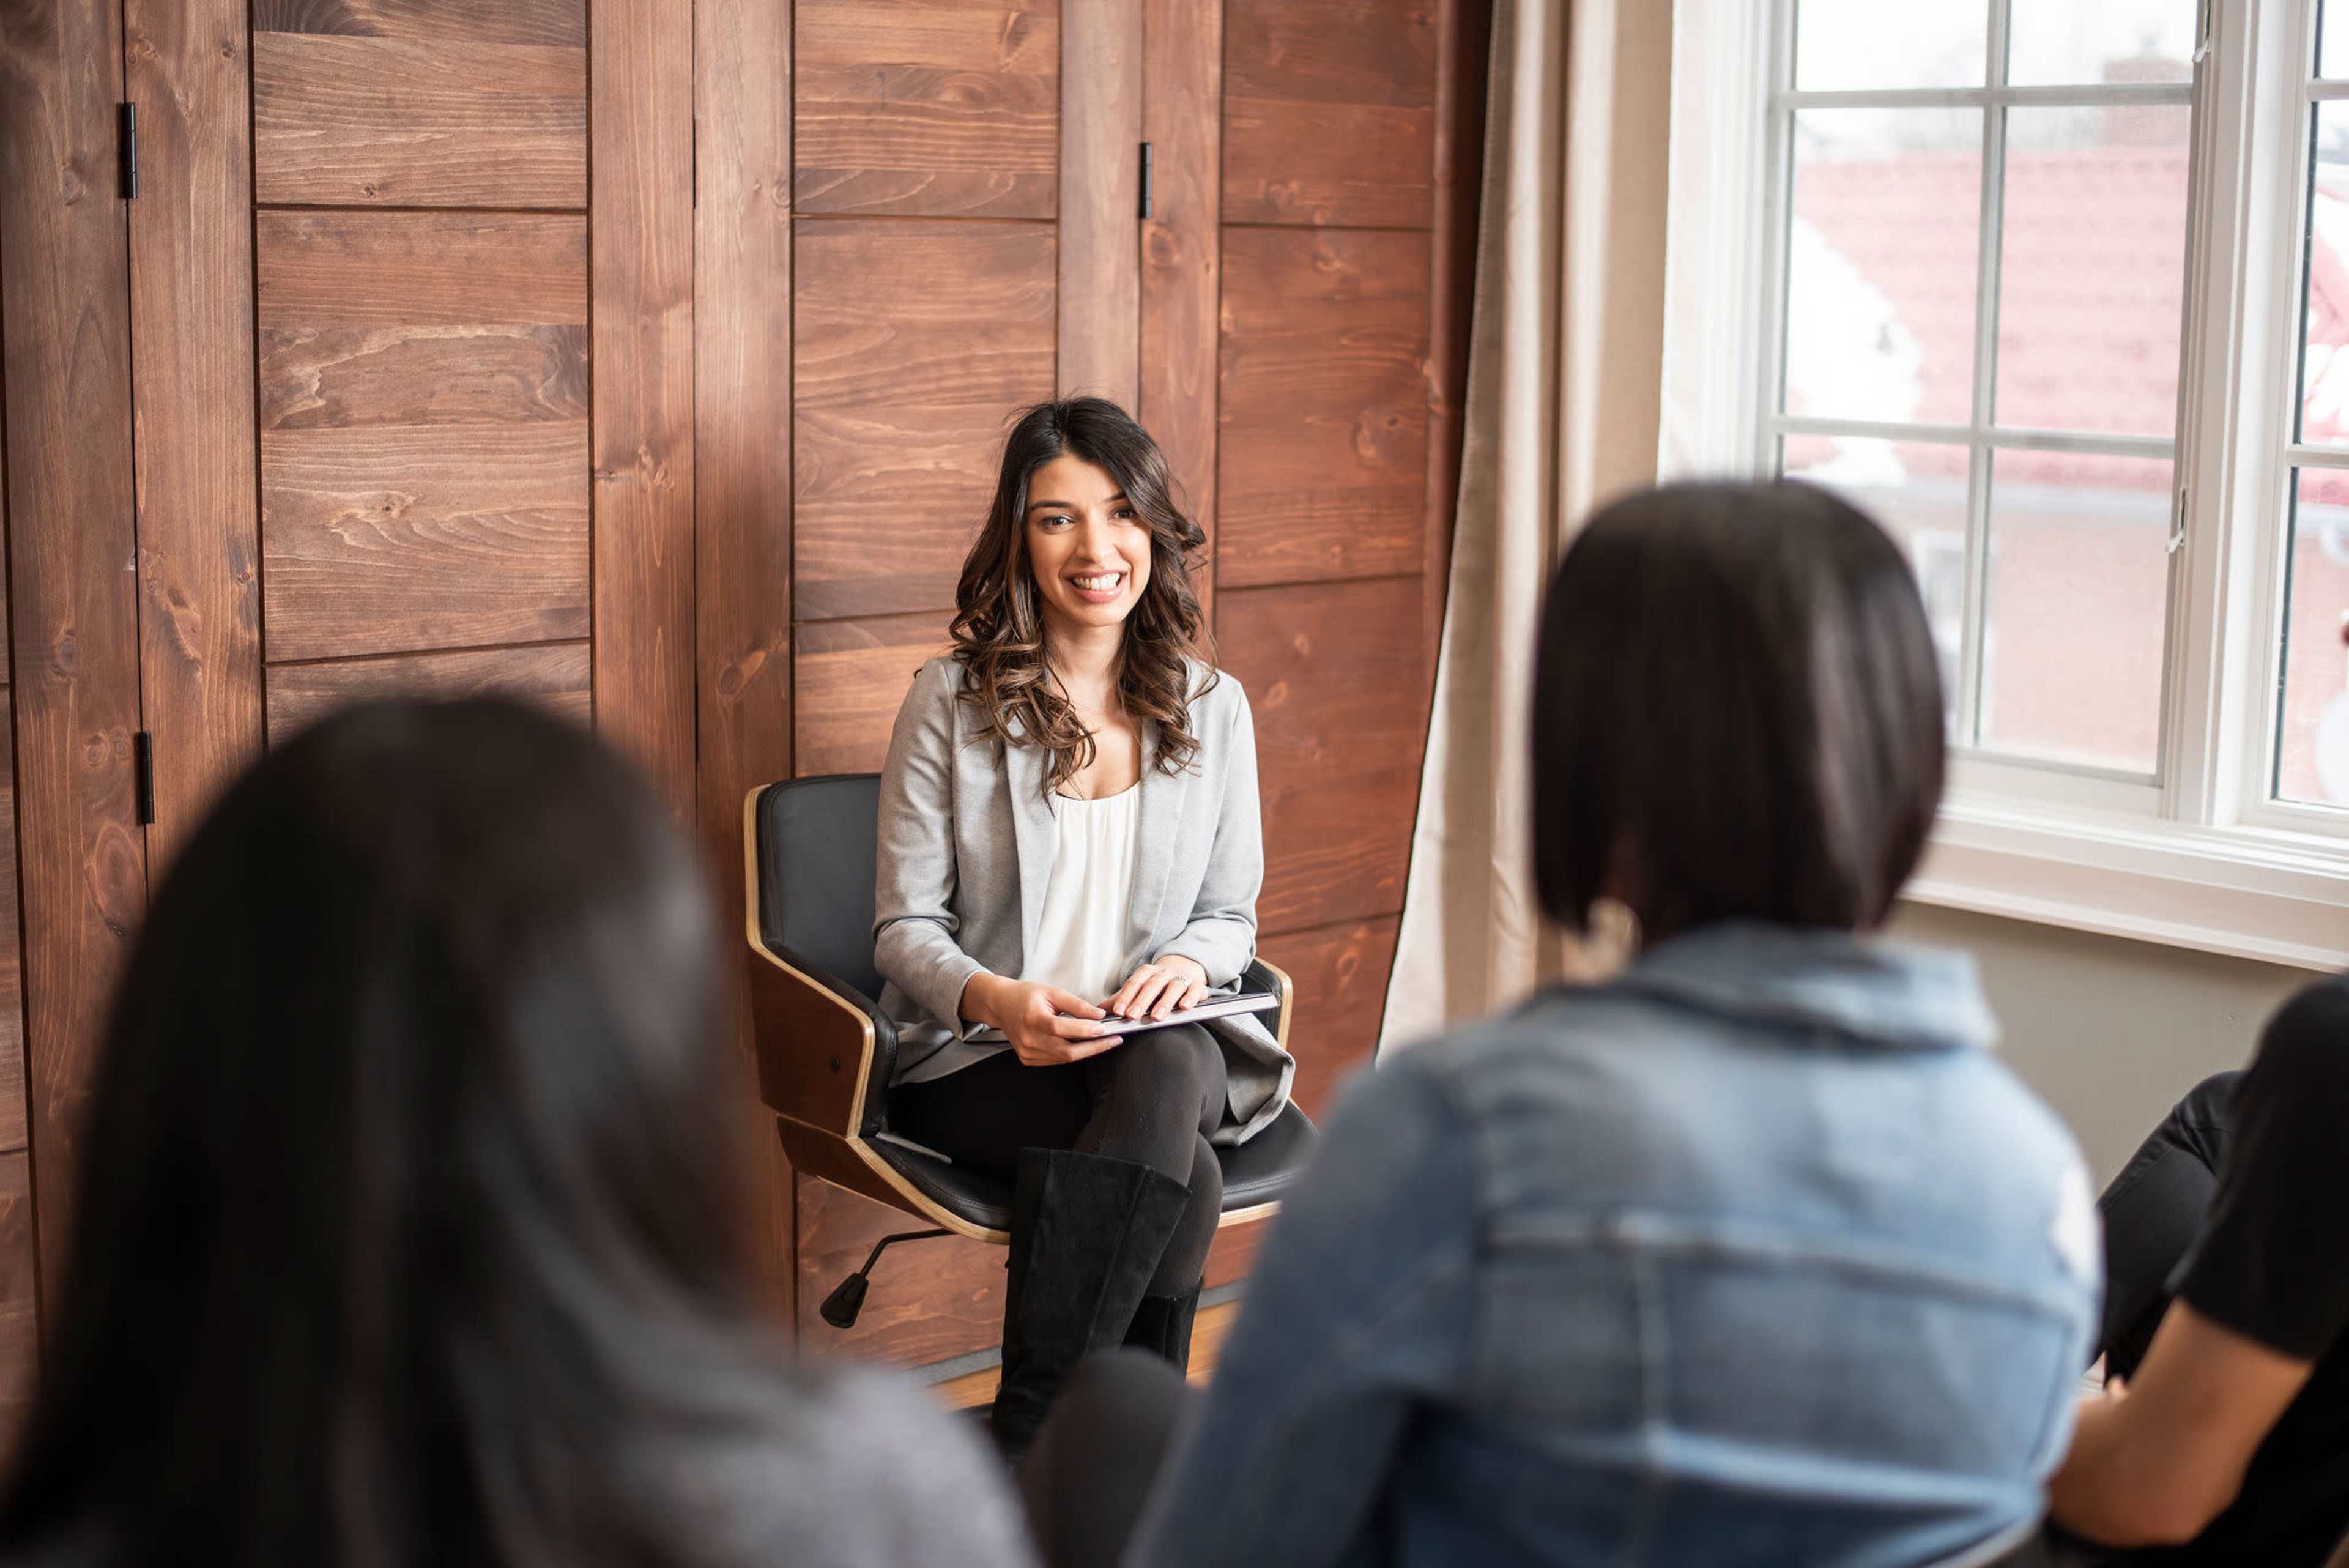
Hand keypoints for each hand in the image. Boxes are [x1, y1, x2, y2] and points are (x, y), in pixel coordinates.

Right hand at [965, 974, 1118, 1065]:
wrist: (1001, 1005)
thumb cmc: (1025, 996)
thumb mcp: (1052, 992)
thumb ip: (1076, 1005)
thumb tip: (1099, 1015)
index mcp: (1033, 1018)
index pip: (1062, 1028)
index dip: (1085, 1030)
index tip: (1105, 1028)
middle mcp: (1028, 1039)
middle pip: (1067, 1051)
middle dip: (1094, 1047)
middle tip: (1113, 1040)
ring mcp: (1027, 1052)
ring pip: (1064, 1058)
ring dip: (1086, 1051)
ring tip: (1103, 1041)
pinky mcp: (1028, 1059)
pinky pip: (1056, 1060)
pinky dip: (1072, 1054)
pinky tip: (1084, 1046)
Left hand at [1106, 955, 1209, 1021]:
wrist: (1186, 969)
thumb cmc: (1159, 984)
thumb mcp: (1140, 988)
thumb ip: (1121, 999)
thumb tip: (1097, 1010)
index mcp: (1147, 972)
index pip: (1134, 983)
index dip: (1125, 996)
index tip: (1118, 1011)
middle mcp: (1164, 973)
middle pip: (1152, 985)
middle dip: (1141, 1001)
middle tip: (1132, 1016)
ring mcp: (1181, 978)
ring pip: (1173, 988)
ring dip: (1164, 1002)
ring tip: (1157, 1017)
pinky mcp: (1197, 985)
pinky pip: (1194, 990)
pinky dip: (1190, 998)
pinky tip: (1185, 1007)